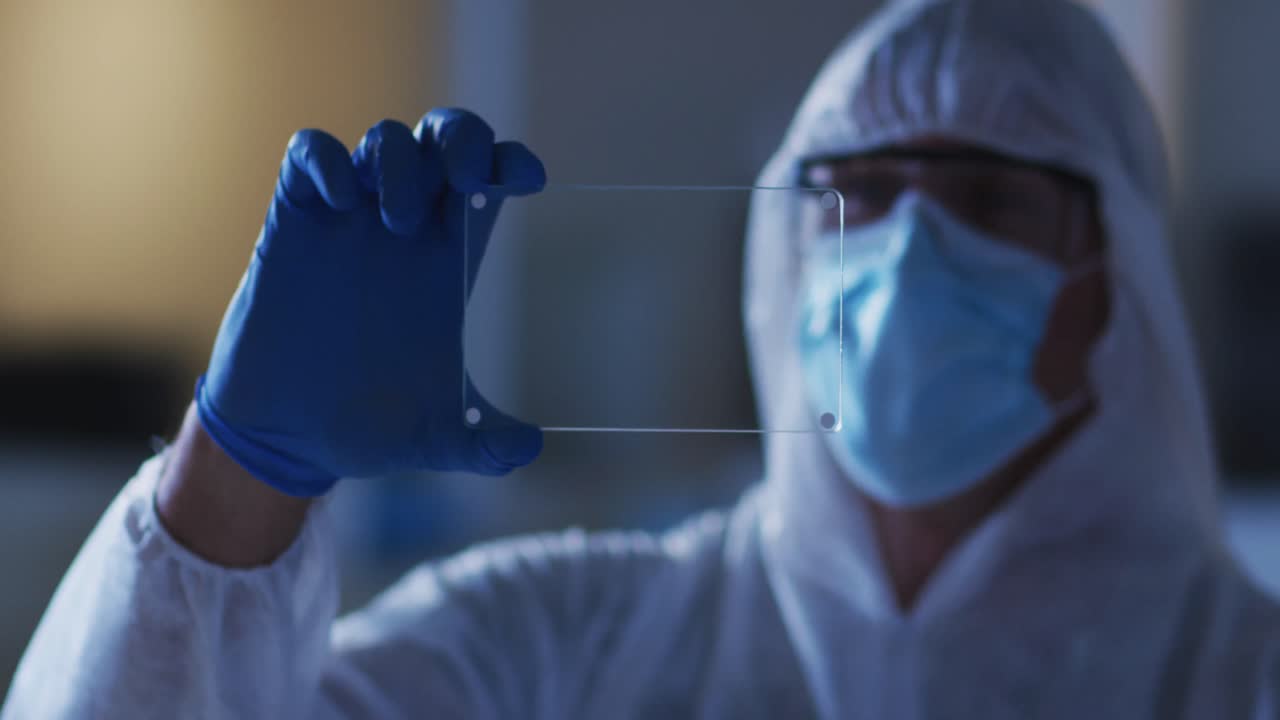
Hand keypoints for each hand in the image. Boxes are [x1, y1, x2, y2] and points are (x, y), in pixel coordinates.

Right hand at [195, 108, 544, 495]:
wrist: (285, 440)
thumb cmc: (367, 428)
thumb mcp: (439, 440)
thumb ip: (487, 446)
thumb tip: (532, 448)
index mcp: (448, 261)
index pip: (489, 181)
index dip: (511, 163)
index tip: (529, 179)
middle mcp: (404, 228)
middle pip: (442, 139)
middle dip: (462, 137)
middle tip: (465, 177)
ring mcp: (349, 221)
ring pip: (384, 140)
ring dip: (399, 162)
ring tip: (400, 221)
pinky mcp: (293, 223)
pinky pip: (308, 155)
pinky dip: (326, 160)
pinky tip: (340, 201)